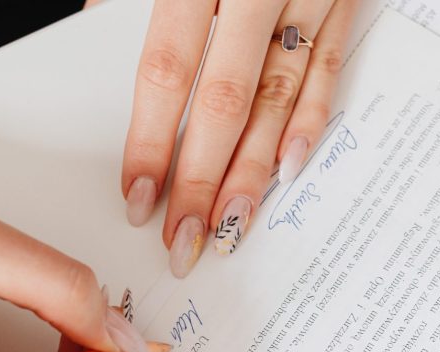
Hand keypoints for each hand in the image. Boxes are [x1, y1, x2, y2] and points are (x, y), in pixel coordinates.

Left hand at [121, 0, 359, 276]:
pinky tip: (288, 170)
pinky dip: (309, 122)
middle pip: (224, 103)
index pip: (168, 72)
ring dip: (253, 171)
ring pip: (278, 97)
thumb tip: (96, 56)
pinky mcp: (344, 0)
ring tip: (230, 226)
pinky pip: (327, 68)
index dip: (151, 142)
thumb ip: (125, 4)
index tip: (139, 198)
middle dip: (202, 181)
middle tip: (185, 239)